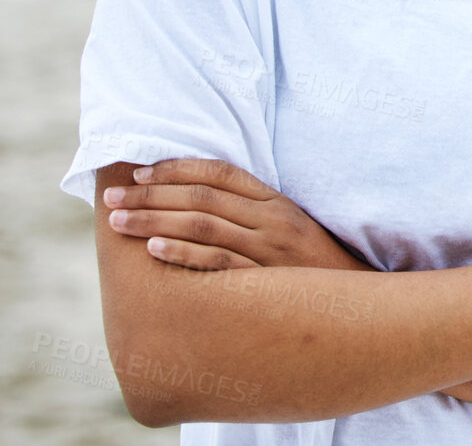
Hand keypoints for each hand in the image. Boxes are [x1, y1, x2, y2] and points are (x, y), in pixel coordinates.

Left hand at [103, 158, 370, 271]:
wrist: (360, 304)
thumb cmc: (315, 270)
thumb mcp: (292, 229)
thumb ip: (254, 214)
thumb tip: (200, 204)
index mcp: (276, 202)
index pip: (220, 172)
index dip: (177, 168)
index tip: (139, 171)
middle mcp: (271, 219)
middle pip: (201, 196)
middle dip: (151, 194)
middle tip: (111, 197)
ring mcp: (269, 250)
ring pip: (202, 225)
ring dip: (154, 220)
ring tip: (118, 221)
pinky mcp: (265, 281)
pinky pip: (217, 262)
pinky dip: (183, 253)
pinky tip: (153, 248)